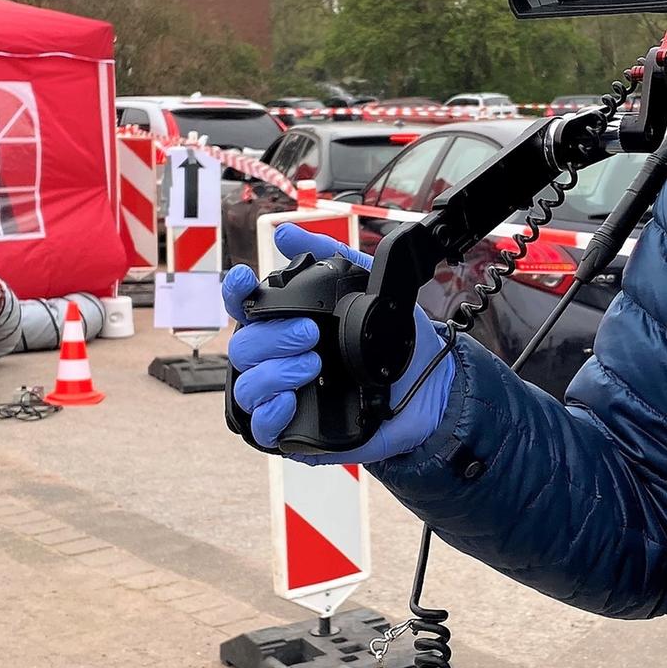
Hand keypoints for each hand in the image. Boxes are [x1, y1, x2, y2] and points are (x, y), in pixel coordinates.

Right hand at [221, 222, 456, 464]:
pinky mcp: (297, 432)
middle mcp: (279, 359)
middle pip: (243, 347)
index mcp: (287, 323)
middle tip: (310, 333)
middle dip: (272, 337)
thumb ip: (330, 256)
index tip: (246, 279)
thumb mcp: (369, 284)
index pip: (243, 307)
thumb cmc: (395, 338)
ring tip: (311, 364)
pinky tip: (291, 401)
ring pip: (247, 387)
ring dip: (274, 372)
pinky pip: (259, 429)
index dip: (235, 292)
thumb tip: (286, 235)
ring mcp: (285, 396)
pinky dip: (270, 414)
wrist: (430, 383)